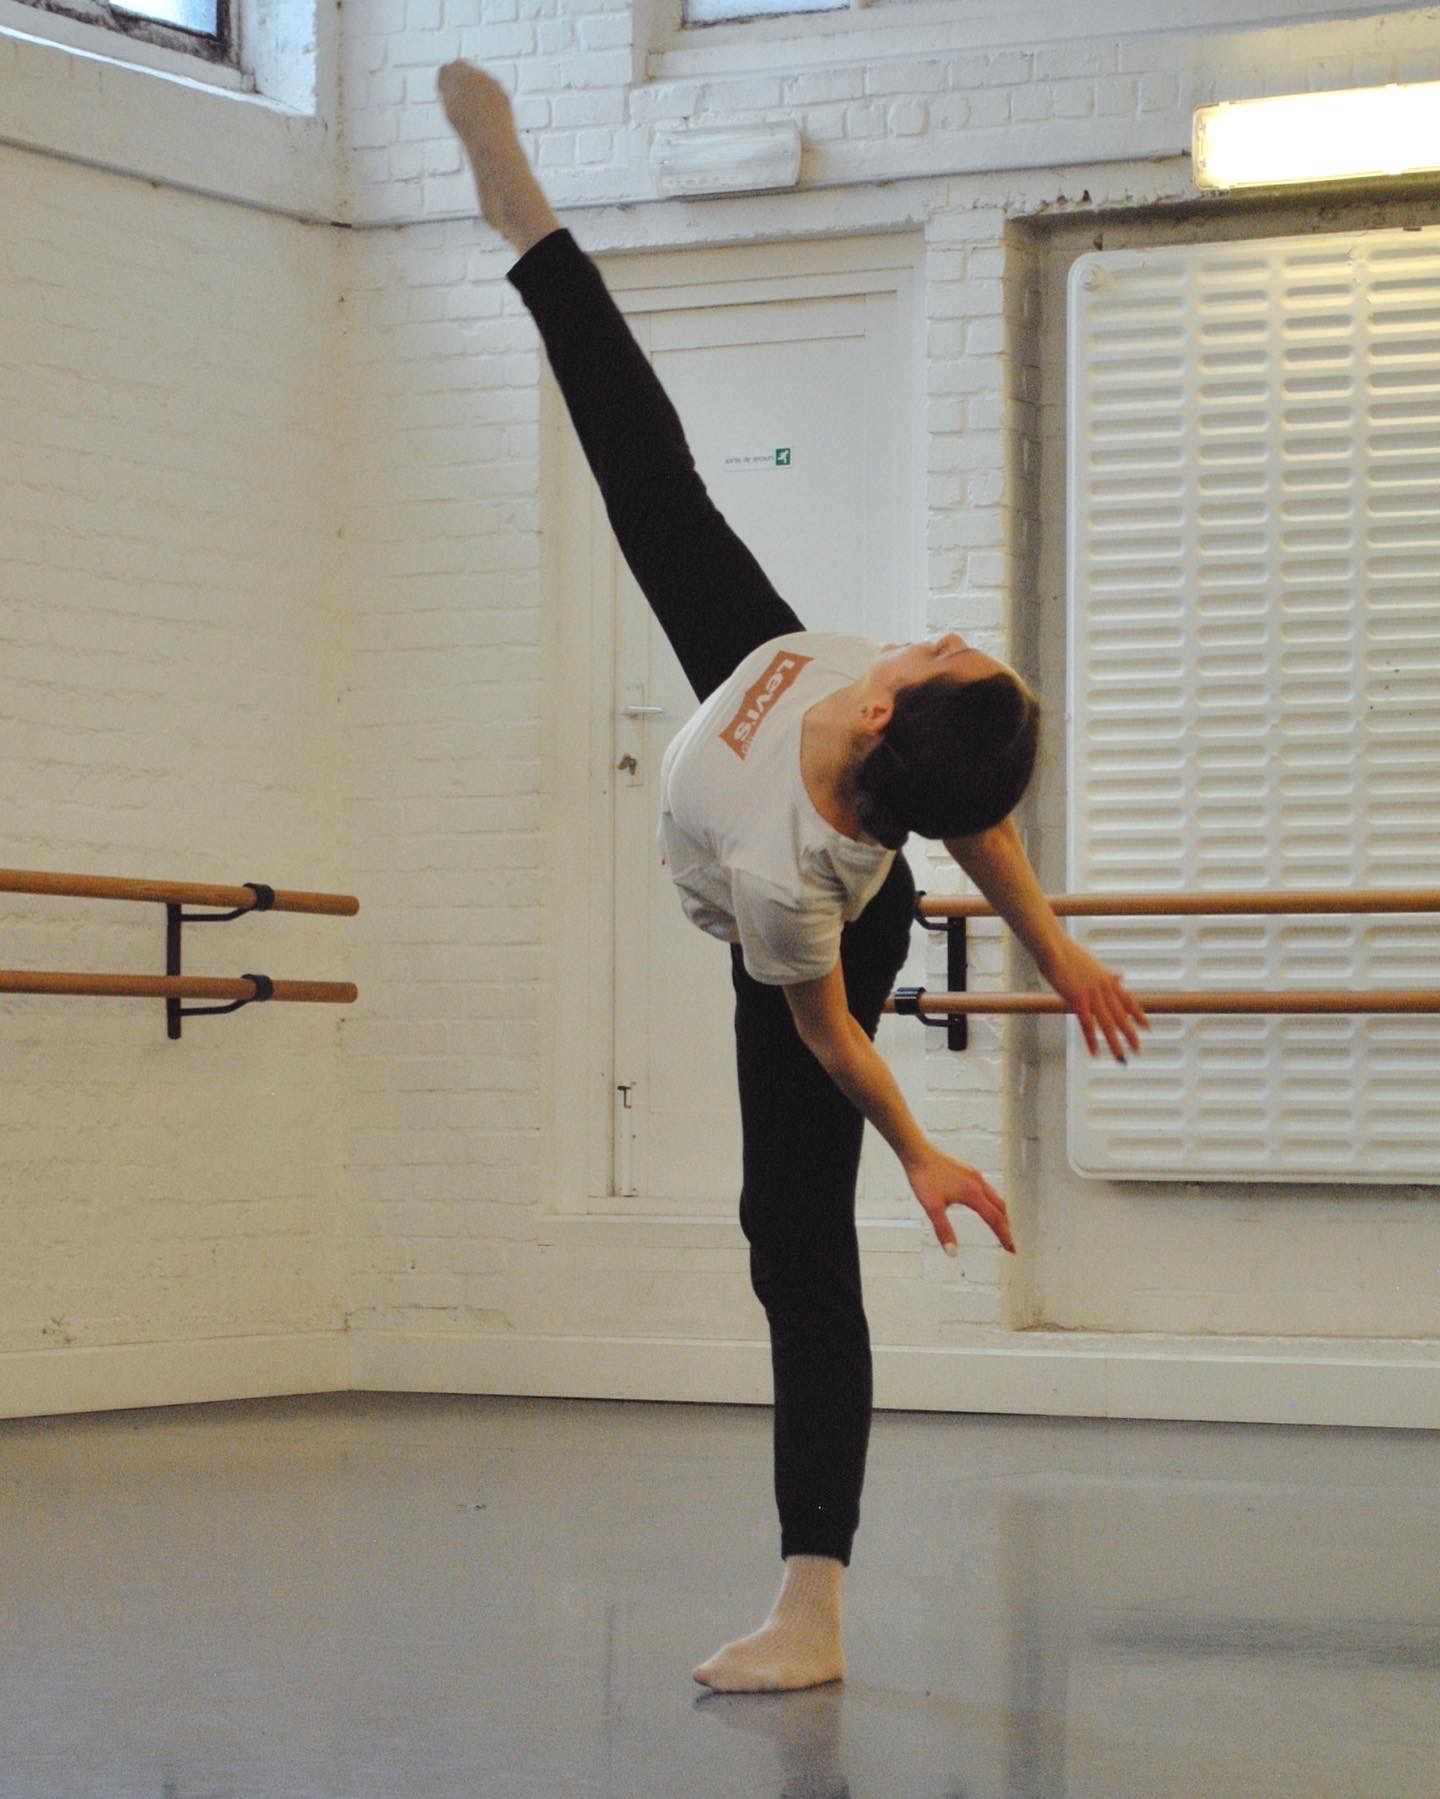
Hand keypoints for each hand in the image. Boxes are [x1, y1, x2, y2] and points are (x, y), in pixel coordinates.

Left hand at [906, 1147, 1014, 1255]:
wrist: (917, 1152)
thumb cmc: (924, 1177)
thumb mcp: (932, 1208)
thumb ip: (944, 1230)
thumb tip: (952, 1253)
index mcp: (973, 1194)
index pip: (995, 1219)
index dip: (1005, 1236)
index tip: (1012, 1249)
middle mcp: (978, 1183)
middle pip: (1000, 1208)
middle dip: (1006, 1226)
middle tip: (1010, 1242)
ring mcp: (974, 1175)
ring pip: (995, 1196)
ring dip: (1001, 1212)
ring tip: (1001, 1225)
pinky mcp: (968, 1170)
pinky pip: (986, 1188)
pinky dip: (992, 1201)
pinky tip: (983, 1203)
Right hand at [1043, 940, 1148, 1061]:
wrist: (1054, 948)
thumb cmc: (1067, 952)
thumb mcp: (1093, 962)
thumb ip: (1107, 973)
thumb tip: (1121, 975)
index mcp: (1107, 979)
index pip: (1128, 1000)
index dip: (1138, 1015)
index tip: (1147, 1027)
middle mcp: (1104, 989)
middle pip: (1121, 1016)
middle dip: (1130, 1034)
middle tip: (1137, 1049)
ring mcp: (1092, 995)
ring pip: (1107, 1023)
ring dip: (1114, 1042)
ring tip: (1120, 1057)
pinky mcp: (1078, 1000)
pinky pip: (1087, 1024)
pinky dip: (1091, 1040)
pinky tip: (1095, 1052)